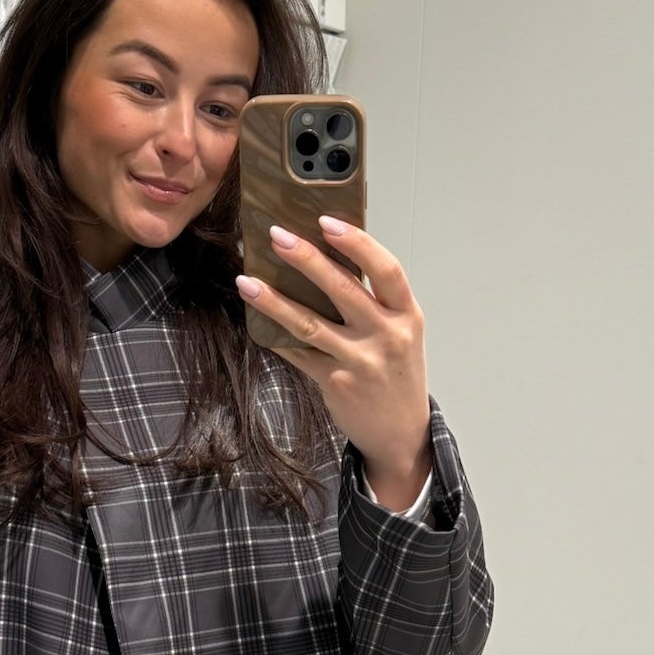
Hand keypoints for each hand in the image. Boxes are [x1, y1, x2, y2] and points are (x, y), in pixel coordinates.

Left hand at [236, 219, 431, 510]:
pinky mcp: (335, 382)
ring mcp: (360, 361)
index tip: (327, 221)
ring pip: (310, 323)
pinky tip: (255, 320)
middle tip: (277, 236)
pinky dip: (276, 336)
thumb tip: (327, 260)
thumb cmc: (396, 373)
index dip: (357, 243)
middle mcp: (386, 335)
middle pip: (343, 289)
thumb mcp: (401, 333)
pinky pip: (299, 353)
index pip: (386, 269)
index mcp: (407, 315)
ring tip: (247, 280)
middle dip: (306, 259)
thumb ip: (375, 302)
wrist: (401, 432)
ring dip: (274, 300)